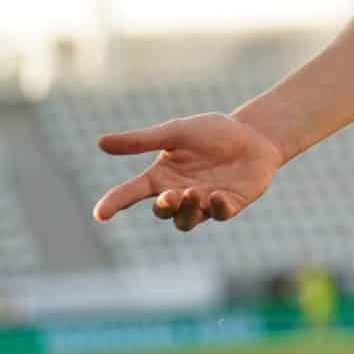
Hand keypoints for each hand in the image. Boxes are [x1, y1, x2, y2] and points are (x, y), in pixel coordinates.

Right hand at [93, 113, 285, 231]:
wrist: (253, 134)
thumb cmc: (212, 132)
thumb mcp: (176, 132)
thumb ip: (142, 140)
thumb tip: (100, 142)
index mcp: (161, 176)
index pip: (131, 192)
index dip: (114, 203)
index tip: (99, 213)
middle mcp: (179, 193)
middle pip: (162, 212)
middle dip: (164, 207)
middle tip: (170, 195)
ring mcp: (204, 202)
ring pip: (187, 220)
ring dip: (187, 210)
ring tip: (193, 192)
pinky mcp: (230, 205)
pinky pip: (220, 214)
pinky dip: (217, 208)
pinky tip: (218, 196)